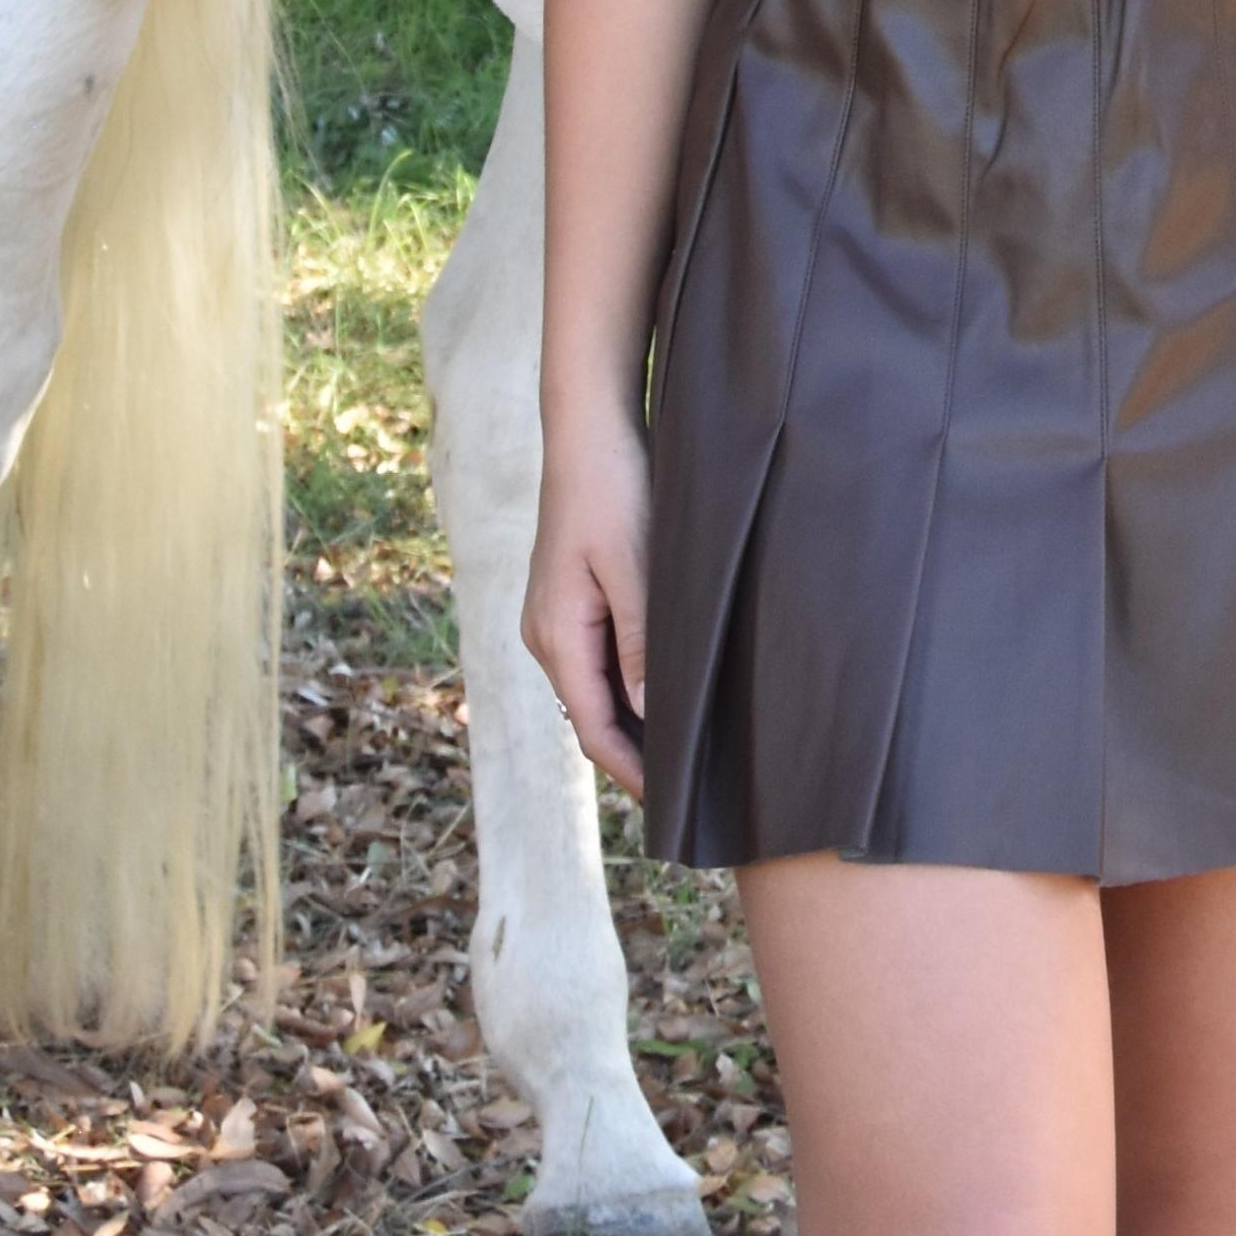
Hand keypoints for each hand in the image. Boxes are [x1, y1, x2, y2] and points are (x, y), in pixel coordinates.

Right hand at [523, 416, 651, 796]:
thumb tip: (644, 715)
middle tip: (689, 784)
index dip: (632, 771)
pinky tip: (664, 687)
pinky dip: (628, 684)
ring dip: (633, 719)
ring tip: (685, 745)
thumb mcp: (635, 568)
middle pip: (592, 716)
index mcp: (557, 636)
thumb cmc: (614, 491)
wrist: (588, 432)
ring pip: (595, 688)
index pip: (594, 729)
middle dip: (635, 753)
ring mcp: (554, 617)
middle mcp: (546, 634)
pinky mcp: (569, 598)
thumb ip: (639, 642)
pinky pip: (597, 658)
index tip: (673, 802)